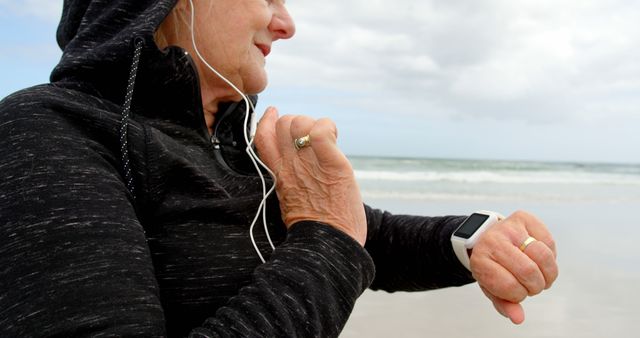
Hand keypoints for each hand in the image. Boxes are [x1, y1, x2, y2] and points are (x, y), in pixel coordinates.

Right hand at [254, 107, 366, 245]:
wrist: (328, 245)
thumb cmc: (314, 228)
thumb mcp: (289, 201)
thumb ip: (289, 180)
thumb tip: (295, 167)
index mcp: (279, 175)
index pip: (262, 137)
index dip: (267, 120)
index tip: (274, 114)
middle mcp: (290, 166)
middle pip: (284, 123)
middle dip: (298, 123)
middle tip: (313, 138)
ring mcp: (310, 164)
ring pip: (301, 122)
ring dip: (316, 125)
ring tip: (327, 141)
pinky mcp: (333, 164)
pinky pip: (322, 130)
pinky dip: (328, 127)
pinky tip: (334, 137)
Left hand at [469, 211, 557, 323]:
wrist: (487, 239)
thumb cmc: (493, 267)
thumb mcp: (493, 288)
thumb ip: (504, 304)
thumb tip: (519, 319)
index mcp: (480, 260)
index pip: (510, 286)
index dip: (519, 295)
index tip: (517, 292)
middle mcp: (492, 240)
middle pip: (529, 271)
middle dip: (536, 285)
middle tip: (532, 286)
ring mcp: (508, 226)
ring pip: (543, 255)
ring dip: (548, 273)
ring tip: (540, 276)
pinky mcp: (523, 218)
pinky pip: (549, 242)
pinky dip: (551, 256)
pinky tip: (540, 259)